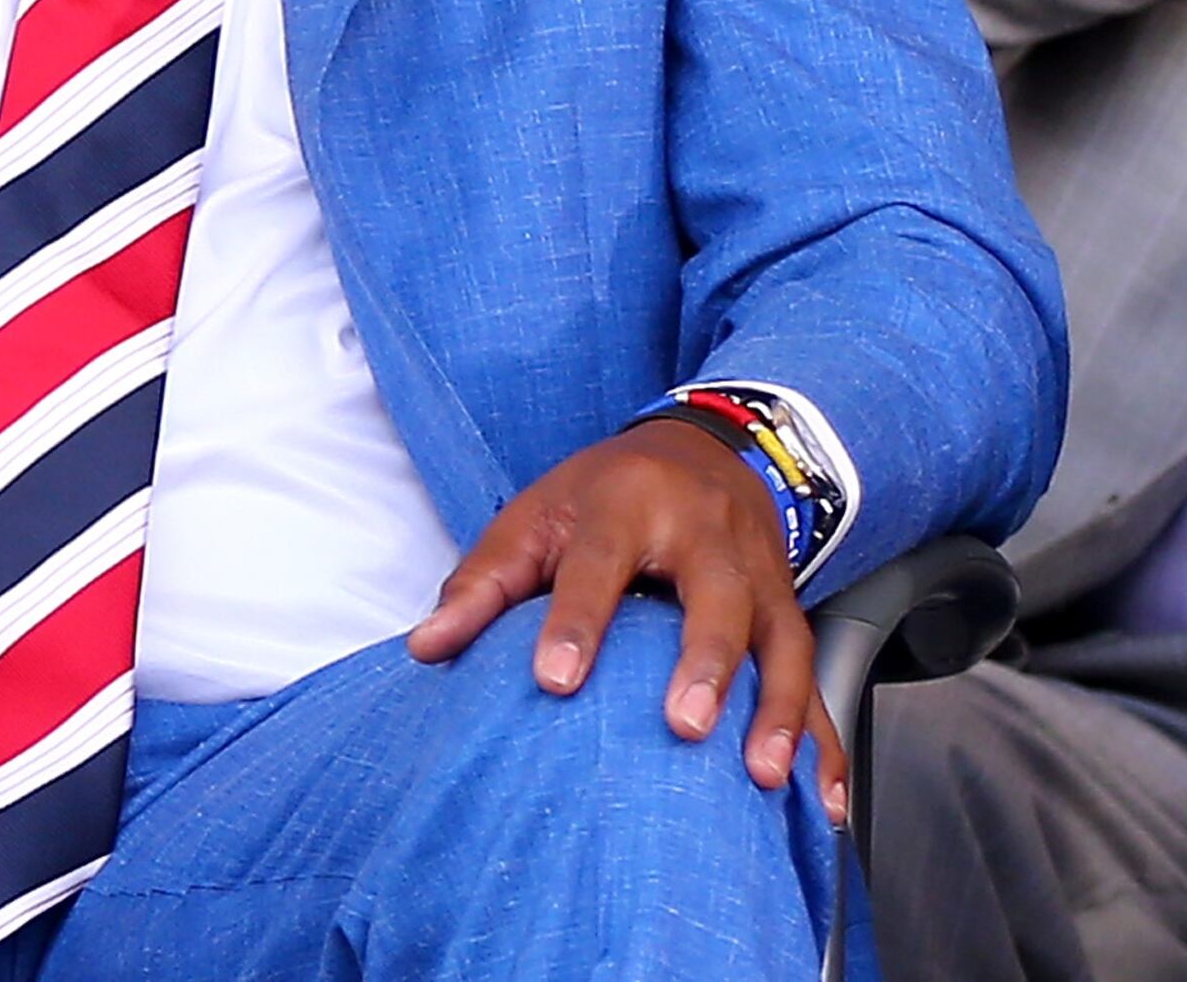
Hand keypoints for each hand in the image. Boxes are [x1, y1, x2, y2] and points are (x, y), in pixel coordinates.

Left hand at [409, 418, 845, 820]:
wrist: (705, 451)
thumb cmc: (604, 494)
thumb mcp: (536, 515)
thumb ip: (484, 583)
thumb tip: (426, 648)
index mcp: (628, 504)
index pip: (600, 563)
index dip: (577, 622)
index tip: (556, 681)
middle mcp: (706, 536)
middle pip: (716, 597)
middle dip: (704, 663)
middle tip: (684, 726)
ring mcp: (760, 574)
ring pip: (782, 641)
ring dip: (780, 712)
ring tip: (762, 774)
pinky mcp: (792, 611)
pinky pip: (817, 678)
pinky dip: (824, 740)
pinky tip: (822, 798)